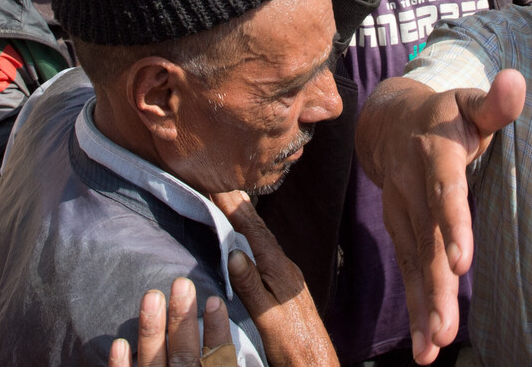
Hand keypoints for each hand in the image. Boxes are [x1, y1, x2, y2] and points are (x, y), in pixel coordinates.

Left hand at [108, 279, 232, 366]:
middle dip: (182, 319)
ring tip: (151, 297)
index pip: (218, 358)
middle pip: (185, 355)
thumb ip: (221, 360)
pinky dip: (122, 365)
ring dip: (152, 331)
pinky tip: (120, 344)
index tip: (215, 300)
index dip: (217, 330)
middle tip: (181, 284)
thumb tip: (220, 317)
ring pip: (154, 363)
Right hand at [215, 191, 338, 366]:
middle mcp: (284, 265)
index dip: (233, 206)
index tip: (217, 183)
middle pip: (257, 228)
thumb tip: (233, 252)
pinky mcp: (284, 283)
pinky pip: (264, 250)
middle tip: (221, 181)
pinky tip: (246, 238)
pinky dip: (251, 236)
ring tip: (230, 200)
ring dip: (245, 218)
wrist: (314, 359)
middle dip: (238, 204)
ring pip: (261, 238)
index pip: (251, 230)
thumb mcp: (266, 315)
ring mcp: (286, 273)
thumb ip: (250, 284)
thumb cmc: (290, 341)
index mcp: (278, 268)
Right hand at [363, 73, 524, 363]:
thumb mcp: (469, 102)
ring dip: (423, 307)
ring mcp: (402, 213)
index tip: (460, 262)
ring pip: (413, 263)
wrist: (388, 123)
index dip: (452, 224)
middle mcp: (412, 188)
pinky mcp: (401, 233)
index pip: (444, 190)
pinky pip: (408, 272)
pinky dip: (416, 309)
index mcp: (435, 154)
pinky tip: (427, 346)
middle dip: (434, 287)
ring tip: (433, 347)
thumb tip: (517, 81)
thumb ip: (495, 102)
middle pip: (425, 240)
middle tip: (445, 328)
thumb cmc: (444, 116)